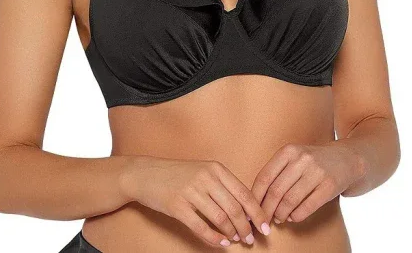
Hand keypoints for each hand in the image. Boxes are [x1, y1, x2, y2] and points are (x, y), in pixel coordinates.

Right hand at [121, 156, 270, 247]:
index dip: (257, 213)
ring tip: (236, 240)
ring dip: (232, 233)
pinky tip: (221, 243)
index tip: (266, 227)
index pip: (244, 193)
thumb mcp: (202, 171)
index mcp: (215, 168)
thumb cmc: (177, 174)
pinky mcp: (177, 206)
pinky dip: (214, 238)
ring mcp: (191, 191)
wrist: (145, 174)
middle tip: (250, 239)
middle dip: (246, 227)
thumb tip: (246, 210)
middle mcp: (205, 178)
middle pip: (235, 208)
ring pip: (221, 218)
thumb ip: (222, 186)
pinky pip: (201, 227)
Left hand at [250, 142, 366, 224]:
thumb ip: (276, 173)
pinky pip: (307, 207)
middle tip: (263, 220)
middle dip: (267, 210)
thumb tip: (257, 200)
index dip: (255, 197)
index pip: (264, 177)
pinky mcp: (329, 185)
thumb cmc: (312, 162)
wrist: (345, 159)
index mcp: (288, 151)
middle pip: (276, 191)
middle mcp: (301, 159)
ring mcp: (317, 172)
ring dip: (281, 215)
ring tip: (279, 219)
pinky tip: (293, 217)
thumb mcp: (293, 158)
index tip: (251, 210)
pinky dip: (296, 216)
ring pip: (290, 201)